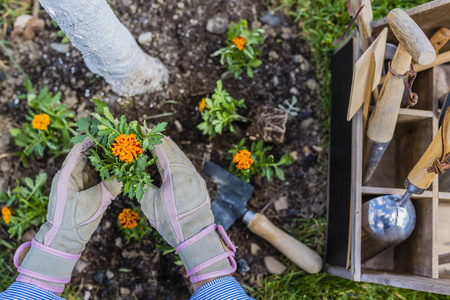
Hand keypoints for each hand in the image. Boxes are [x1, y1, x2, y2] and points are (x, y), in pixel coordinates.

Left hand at [14, 138, 121, 292]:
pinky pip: (98, 174)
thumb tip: (128, 171)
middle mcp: (72, 175)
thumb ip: (112, 186)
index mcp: (67, 174)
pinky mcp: (87, 189)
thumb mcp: (96, 202)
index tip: (107, 129)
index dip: (93, 138)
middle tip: (120, 138)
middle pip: (89, 154)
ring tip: (123, 149)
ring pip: (95, 164)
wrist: (66, 240)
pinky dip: (109, 170)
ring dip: (108, 158)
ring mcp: (79, 181)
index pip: (80, 149)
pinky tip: (121, 165)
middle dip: (104, 146)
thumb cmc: (75, 221)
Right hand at [140, 137, 236, 282]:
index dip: (148, 137)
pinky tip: (170, 159)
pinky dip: (175, 157)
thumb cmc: (171, 222)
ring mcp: (196, 176)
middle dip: (158, 139)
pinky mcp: (198, 183)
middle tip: (145, 132)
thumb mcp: (149, 204)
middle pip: (173, 148)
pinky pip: (186, 164)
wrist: (196, 237)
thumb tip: (140, 176)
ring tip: (156, 142)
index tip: (138, 128)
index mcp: (176, 172)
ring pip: (181, 155)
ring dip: (168, 148)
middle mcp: (189, 170)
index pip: (161, 147)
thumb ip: (144, 185)